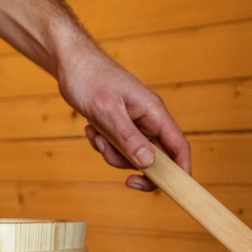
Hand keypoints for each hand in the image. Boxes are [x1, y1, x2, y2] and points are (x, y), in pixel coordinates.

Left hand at [56, 40, 190, 191]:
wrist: (69, 62)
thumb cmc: (89, 78)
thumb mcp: (108, 111)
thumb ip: (129, 138)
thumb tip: (150, 164)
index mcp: (154, 112)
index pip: (179, 146)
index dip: (182, 170)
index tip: (176, 189)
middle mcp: (149, 119)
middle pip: (157, 158)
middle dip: (137, 168)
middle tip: (126, 181)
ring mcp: (135, 123)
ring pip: (134, 156)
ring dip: (113, 155)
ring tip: (97, 136)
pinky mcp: (121, 126)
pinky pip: (118, 148)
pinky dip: (104, 145)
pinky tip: (92, 129)